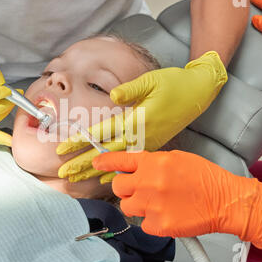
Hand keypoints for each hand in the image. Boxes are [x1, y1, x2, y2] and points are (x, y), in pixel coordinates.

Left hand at [56, 51, 227, 182]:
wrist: (199, 93)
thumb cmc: (174, 84)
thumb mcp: (151, 81)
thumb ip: (130, 90)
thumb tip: (112, 96)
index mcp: (137, 119)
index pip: (102, 133)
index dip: (80, 141)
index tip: (61, 150)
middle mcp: (142, 135)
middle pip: (106, 153)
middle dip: (82, 164)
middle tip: (62, 173)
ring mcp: (148, 143)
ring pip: (117, 161)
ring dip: (95, 171)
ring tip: (77, 180)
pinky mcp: (153, 144)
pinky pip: (131, 162)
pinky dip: (116, 172)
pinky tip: (105, 179)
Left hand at [93, 150, 261, 252]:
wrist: (225, 200)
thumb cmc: (205, 178)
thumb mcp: (177, 159)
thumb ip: (152, 163)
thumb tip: (135, 167)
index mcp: (152, 163)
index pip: (119, 161)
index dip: (104, 162)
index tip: (97, 163)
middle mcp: (148, 183)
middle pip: (118, 187)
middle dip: (126, 188)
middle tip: (139, 189)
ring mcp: (151, 205)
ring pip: (127, 207)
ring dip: (137, 205)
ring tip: (156, 203)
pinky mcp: (158, 225)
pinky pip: (143, 223)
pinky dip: (152, 221)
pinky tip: (167, 214)